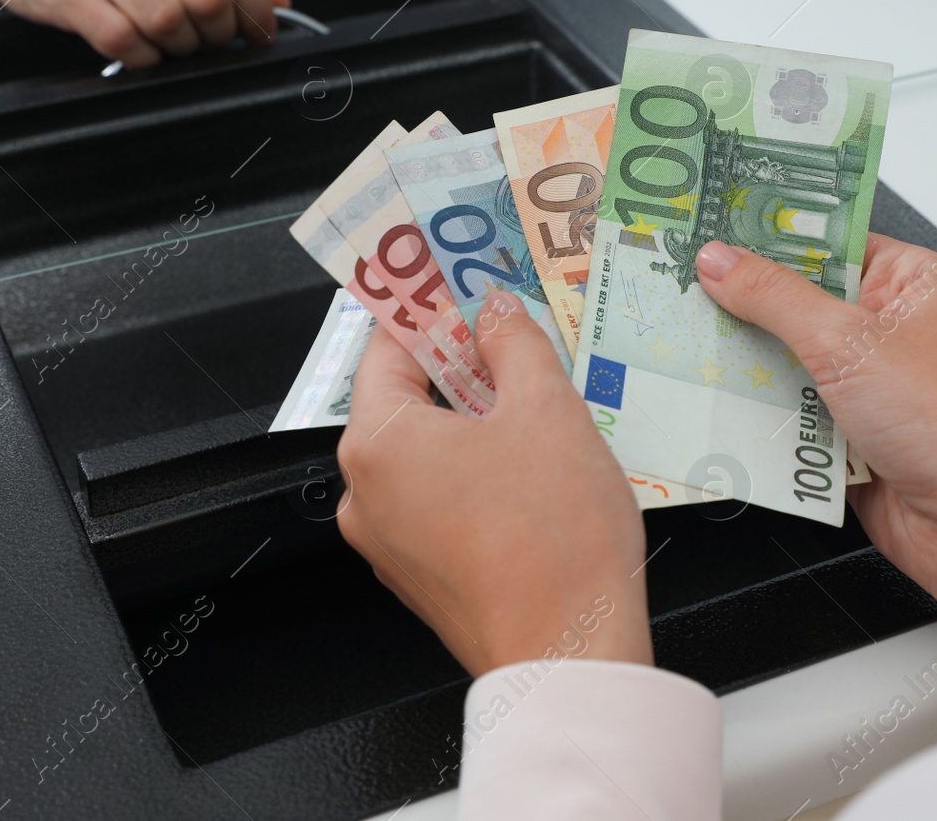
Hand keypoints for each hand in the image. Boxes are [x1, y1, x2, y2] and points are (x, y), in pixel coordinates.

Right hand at [0, 0, 290, 68]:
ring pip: (168, 21)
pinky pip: (121, 40)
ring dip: (179, 48)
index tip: (258, 32)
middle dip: (217, 33)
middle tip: (206, 39)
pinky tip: (137, 51)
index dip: (256, 10)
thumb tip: (278, 2)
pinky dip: (140, 58)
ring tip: (170, 44)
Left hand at [336, 292, 652, 676]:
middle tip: (512, 341)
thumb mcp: (546, 410)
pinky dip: (473, 473)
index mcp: (378, 443)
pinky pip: (437, 500)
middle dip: (460, 368)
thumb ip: (514, 345)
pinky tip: (528, 469)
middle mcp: (366, 494)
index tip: (455, 286)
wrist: (570, 652)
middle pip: (404, 401)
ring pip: (424, 453)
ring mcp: (388, 541)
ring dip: (472, 423)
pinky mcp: (421, 574)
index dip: (428, 309)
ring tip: (534, 407)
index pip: (387, 348)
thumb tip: (496, 314)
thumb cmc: (553, 542)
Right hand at [696, 235, 936, 647]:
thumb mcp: (848, 342)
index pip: (829, 241)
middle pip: (802, 303)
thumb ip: (774, 298)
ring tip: (677, 341)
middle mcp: (896, 331)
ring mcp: (875, 388)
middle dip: (745, 304)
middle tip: (676, 285)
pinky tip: (710, 403)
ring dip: (747, 364)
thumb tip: (720, 259)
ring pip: (790, 362)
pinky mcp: (855, 440)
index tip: (708, 225)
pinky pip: (793, 417)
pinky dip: (761, 416)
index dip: (769, 233)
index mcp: (913, 284)